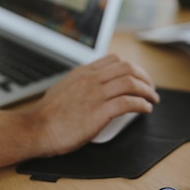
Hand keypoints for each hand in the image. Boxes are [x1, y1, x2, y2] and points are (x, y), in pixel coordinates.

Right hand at [24, 55, 159, 156]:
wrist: (37, 128)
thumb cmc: (47, 115)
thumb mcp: (63, 88)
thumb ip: (80, 84)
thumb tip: (92, 88)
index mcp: (83, 73)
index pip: (114, 60)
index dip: (132, 68)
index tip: (138, 78)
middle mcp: (91, 79)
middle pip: (127, 68)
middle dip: (144, 77)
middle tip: (150, 88)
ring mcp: (96, 95)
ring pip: (131, 83)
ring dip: (147, 91)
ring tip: (152, 99)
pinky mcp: (99, 112)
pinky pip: (128, 103)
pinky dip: (141, 104)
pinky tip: (145, 109)